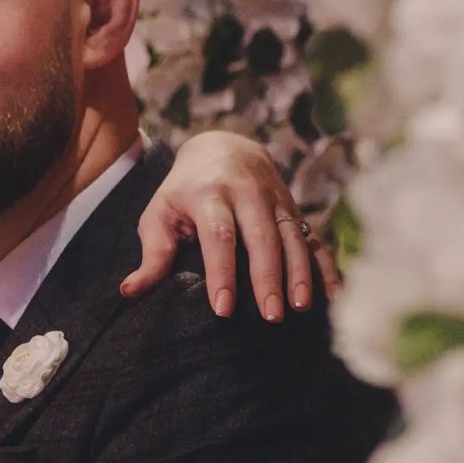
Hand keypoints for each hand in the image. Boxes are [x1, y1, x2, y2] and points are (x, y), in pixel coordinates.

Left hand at [123, 131, 341, 320]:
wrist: (224, 147)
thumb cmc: (184, 191)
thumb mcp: (160, 213)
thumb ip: (152, 253)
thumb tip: (130, 291)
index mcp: (209, 193)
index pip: (219, 235)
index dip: (222, 272)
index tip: (223, 309)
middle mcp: (246, 193)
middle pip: (261, 236)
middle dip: (268, 276)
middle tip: (272, 315)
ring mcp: (275, 198)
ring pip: (291, 235)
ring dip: (298, 272)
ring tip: (300, 307)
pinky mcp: (294, 208)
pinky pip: (314, 236)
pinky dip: (325, 265)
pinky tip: (333, 295)